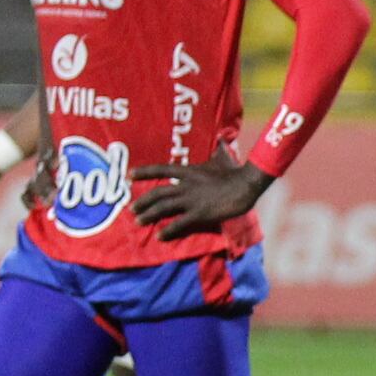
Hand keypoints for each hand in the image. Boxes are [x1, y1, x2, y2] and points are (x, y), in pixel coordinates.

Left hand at [130, 148, 270, 241]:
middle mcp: (186, 185)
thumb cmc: (234, 171)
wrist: (246, 184)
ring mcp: (192, 199)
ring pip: (164, 207)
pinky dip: (168, 230)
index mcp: (189, 171)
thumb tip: (222, 139)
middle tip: (132, 209)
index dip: (144, 172)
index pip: (161, 169)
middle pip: (158, 192)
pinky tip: (160, 236)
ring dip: (149, 215)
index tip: (129, 175)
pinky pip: (180, 223)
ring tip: (139, 222)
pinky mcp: (200, 213)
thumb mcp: (222, 158)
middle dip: (143, 201)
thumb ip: (217, 150)